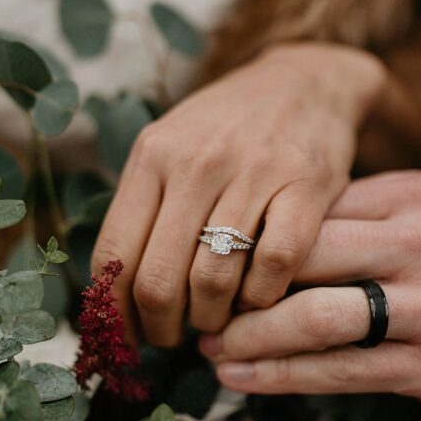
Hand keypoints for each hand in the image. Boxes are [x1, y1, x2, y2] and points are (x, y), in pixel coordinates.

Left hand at [92, 44, 384, 345]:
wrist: (306, 82)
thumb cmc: (228, 129)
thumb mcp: (171, 147)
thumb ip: (144, 207)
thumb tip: (115, 292)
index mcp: (152, 157)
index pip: (114, 255)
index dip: (116, 312)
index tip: (126, 337)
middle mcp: (196, 163)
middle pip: (160, 281)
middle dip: (162, 328)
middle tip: (173, 338)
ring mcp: (253, 173)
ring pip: (214, 281)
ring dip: (212, 321)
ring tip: (214, 321)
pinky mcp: (306, 186)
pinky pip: (274, 266)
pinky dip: (261, 298)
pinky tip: (257, 297)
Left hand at [201, 171, 420, 418]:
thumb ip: (362, 214)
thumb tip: (268, 226)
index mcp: (415, 196)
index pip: (311, 207)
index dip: (252, 233)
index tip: (209, 253)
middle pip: (305, 254)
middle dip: (238, 282)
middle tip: (195, 302)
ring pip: (316, 316)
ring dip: (251, 336)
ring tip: (210, 346)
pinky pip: (340, 371)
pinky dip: (281, 376)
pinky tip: (241, 379)